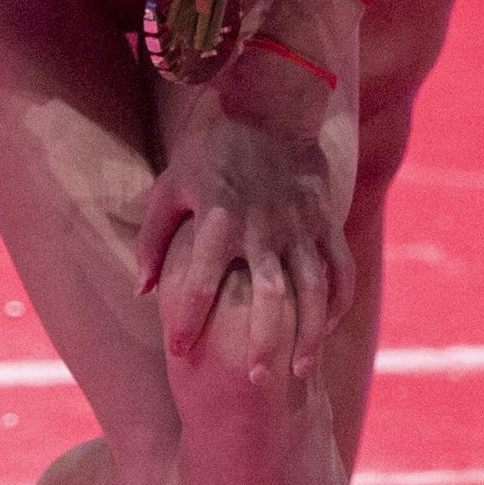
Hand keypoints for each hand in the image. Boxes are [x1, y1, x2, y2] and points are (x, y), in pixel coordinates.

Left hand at [137, 25, 358, 377]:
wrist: (270, 103)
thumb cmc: (211, 151)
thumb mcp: (170, 186)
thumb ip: (153, 239)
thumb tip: (142, 290)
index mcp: (219, 219)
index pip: (199, 280)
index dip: (187, 320)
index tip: (179, 355)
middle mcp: (263, 226)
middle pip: (268, 295)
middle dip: (262, 341)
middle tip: (252, 381)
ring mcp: (300, 224)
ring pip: (313, 288)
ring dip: (309, 333)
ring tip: (299, 372)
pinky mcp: (325, 219)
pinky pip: (340, 268)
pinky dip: (338, 301)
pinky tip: (327, 329)